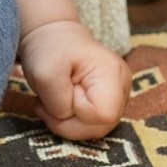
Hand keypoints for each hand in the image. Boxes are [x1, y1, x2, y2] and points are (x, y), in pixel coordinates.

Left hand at [18, 19, 126, 140]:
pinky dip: (71, 121)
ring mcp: (118, 97)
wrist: (53, 36)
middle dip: (68, 123)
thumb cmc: (50, 49)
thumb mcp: (44, 72)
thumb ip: (57, 101)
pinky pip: (91, 125)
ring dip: (67, 123)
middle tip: (46, 103)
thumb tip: (67, 117)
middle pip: (101, 127)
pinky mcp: (108, 103)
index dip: (76, 112)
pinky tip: (59, 105)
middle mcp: (123, 87)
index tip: (60, 92)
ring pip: (96, 130)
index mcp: (113, 74)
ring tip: (50, 103)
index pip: (103, 114)